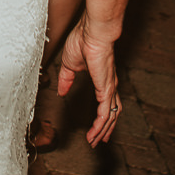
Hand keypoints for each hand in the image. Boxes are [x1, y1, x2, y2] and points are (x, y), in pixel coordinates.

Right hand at [55, 14, 121, 147]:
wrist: (92, 32)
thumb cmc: (83, 41)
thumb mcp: (70, 64)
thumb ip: (66, 79)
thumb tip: (61, 91)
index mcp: (103, 79)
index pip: (107, 103)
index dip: (103, 116)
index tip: (98, 127)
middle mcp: (109, 86)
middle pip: (112, 113)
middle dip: (106, 129)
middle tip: (100, 141)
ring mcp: (110, 88)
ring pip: (110, 117)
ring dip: (103, 131)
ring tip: (94, 142)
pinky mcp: (107, 89)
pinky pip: (105, 113)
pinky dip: (101, 126)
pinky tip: (95, 134)